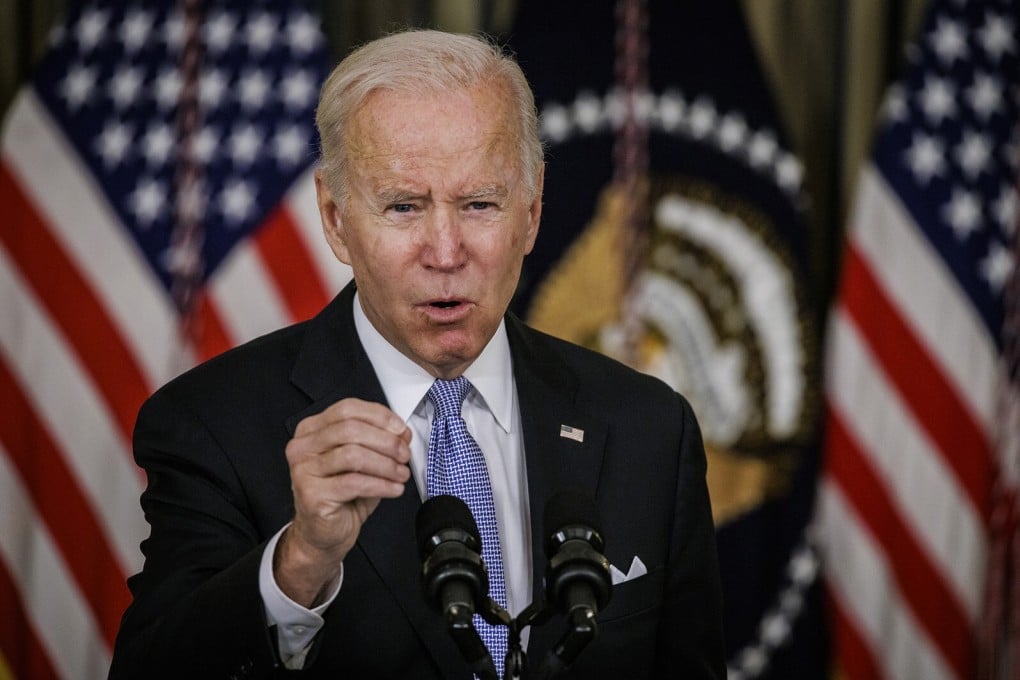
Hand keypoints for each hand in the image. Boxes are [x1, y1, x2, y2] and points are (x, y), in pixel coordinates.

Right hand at [275, 398, 411, 606]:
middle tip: (404, 454)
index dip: (379, 417)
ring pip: (353, 455)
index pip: (347, 409)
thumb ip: (378, 442)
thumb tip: (402, 433)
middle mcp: (302, 447)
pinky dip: (381, 485)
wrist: (323, 534)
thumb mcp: (362, 461)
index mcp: (312, 430)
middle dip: (385, 441)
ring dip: (385, 464)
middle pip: (350, 429)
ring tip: (401, 474)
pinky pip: (354, 483)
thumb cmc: (342, 495)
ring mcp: (303, 470)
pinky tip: (394, 489)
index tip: (401, 430)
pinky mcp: (311, 494)